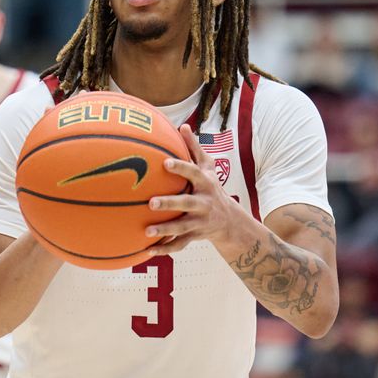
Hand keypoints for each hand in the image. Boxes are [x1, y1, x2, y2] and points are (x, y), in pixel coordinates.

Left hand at [145, 124, 242, 254]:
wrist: (230, 221)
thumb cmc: (211, 187)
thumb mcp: (208, 167)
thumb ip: (194, 148)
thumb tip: (182, 126)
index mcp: (204, 183)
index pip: (192, 173)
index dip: (180, 168)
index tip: (165, 162)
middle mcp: (203, 203)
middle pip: (186, 203)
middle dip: (170, 203)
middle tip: (151, 202)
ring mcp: (199, 221)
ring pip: (182, 228)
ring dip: (164, 230)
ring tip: (147, 231)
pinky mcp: (194, 236)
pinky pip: (178, 245)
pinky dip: (164, 249)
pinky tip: (146, 251)